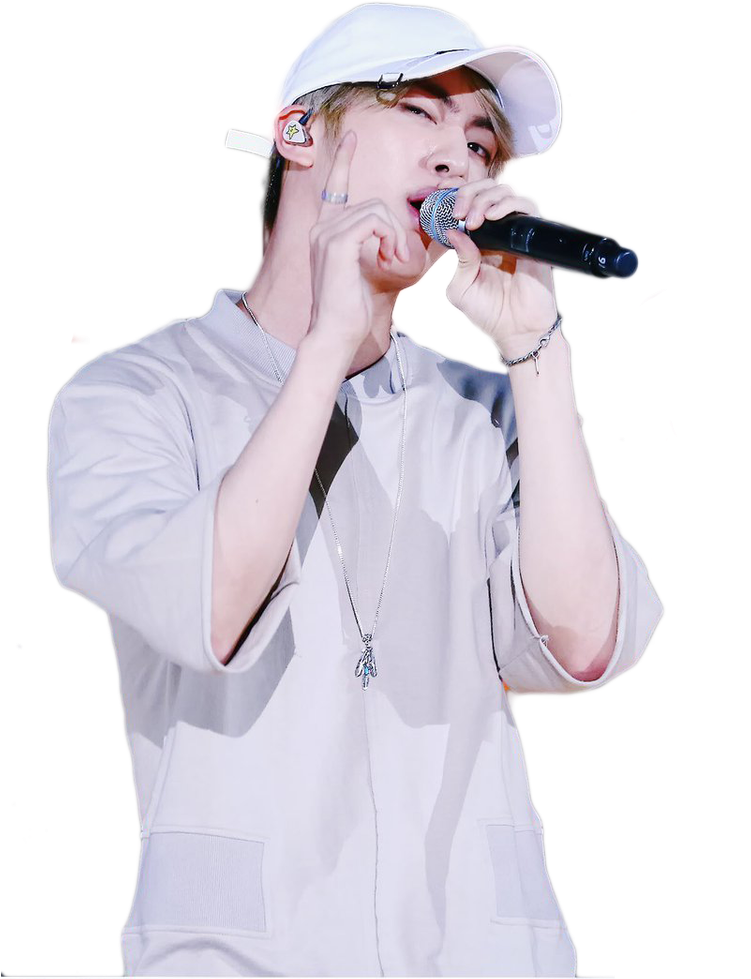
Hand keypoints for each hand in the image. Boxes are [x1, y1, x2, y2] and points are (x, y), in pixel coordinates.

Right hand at [307, 130, 410, 360]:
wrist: (334, 334)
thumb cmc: (351, 309)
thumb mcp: (369, 270)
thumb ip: (379, 247)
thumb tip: (403, 235)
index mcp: (326, 232)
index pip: (334, 188)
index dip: (342, 161)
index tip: (351, 139)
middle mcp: (321, 228)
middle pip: (371, 203)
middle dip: (394, 228)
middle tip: (399, 257)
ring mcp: (326, 234)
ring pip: (376, 210)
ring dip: (395, 236)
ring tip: (393, 261)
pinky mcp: (337, 243)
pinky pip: (375, 221)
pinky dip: (390, 238)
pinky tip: (388, 259)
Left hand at [439, 177, 559, 358]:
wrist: (517, 331)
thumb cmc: (489, 314)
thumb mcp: (460, 288)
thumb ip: (458, 259)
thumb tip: (453, 231)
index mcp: (480, 242)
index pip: (471, 204)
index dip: (458, 198)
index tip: (446, 208)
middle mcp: (499, 233)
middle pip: (488, 190)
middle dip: (470, 193)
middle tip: (459, 212)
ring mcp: (516, 233)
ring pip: (507, 191)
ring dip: (486, 197)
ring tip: (473, 219)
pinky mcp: (533, 237)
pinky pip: (527, 206)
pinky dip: (508, 203)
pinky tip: (491, 216)